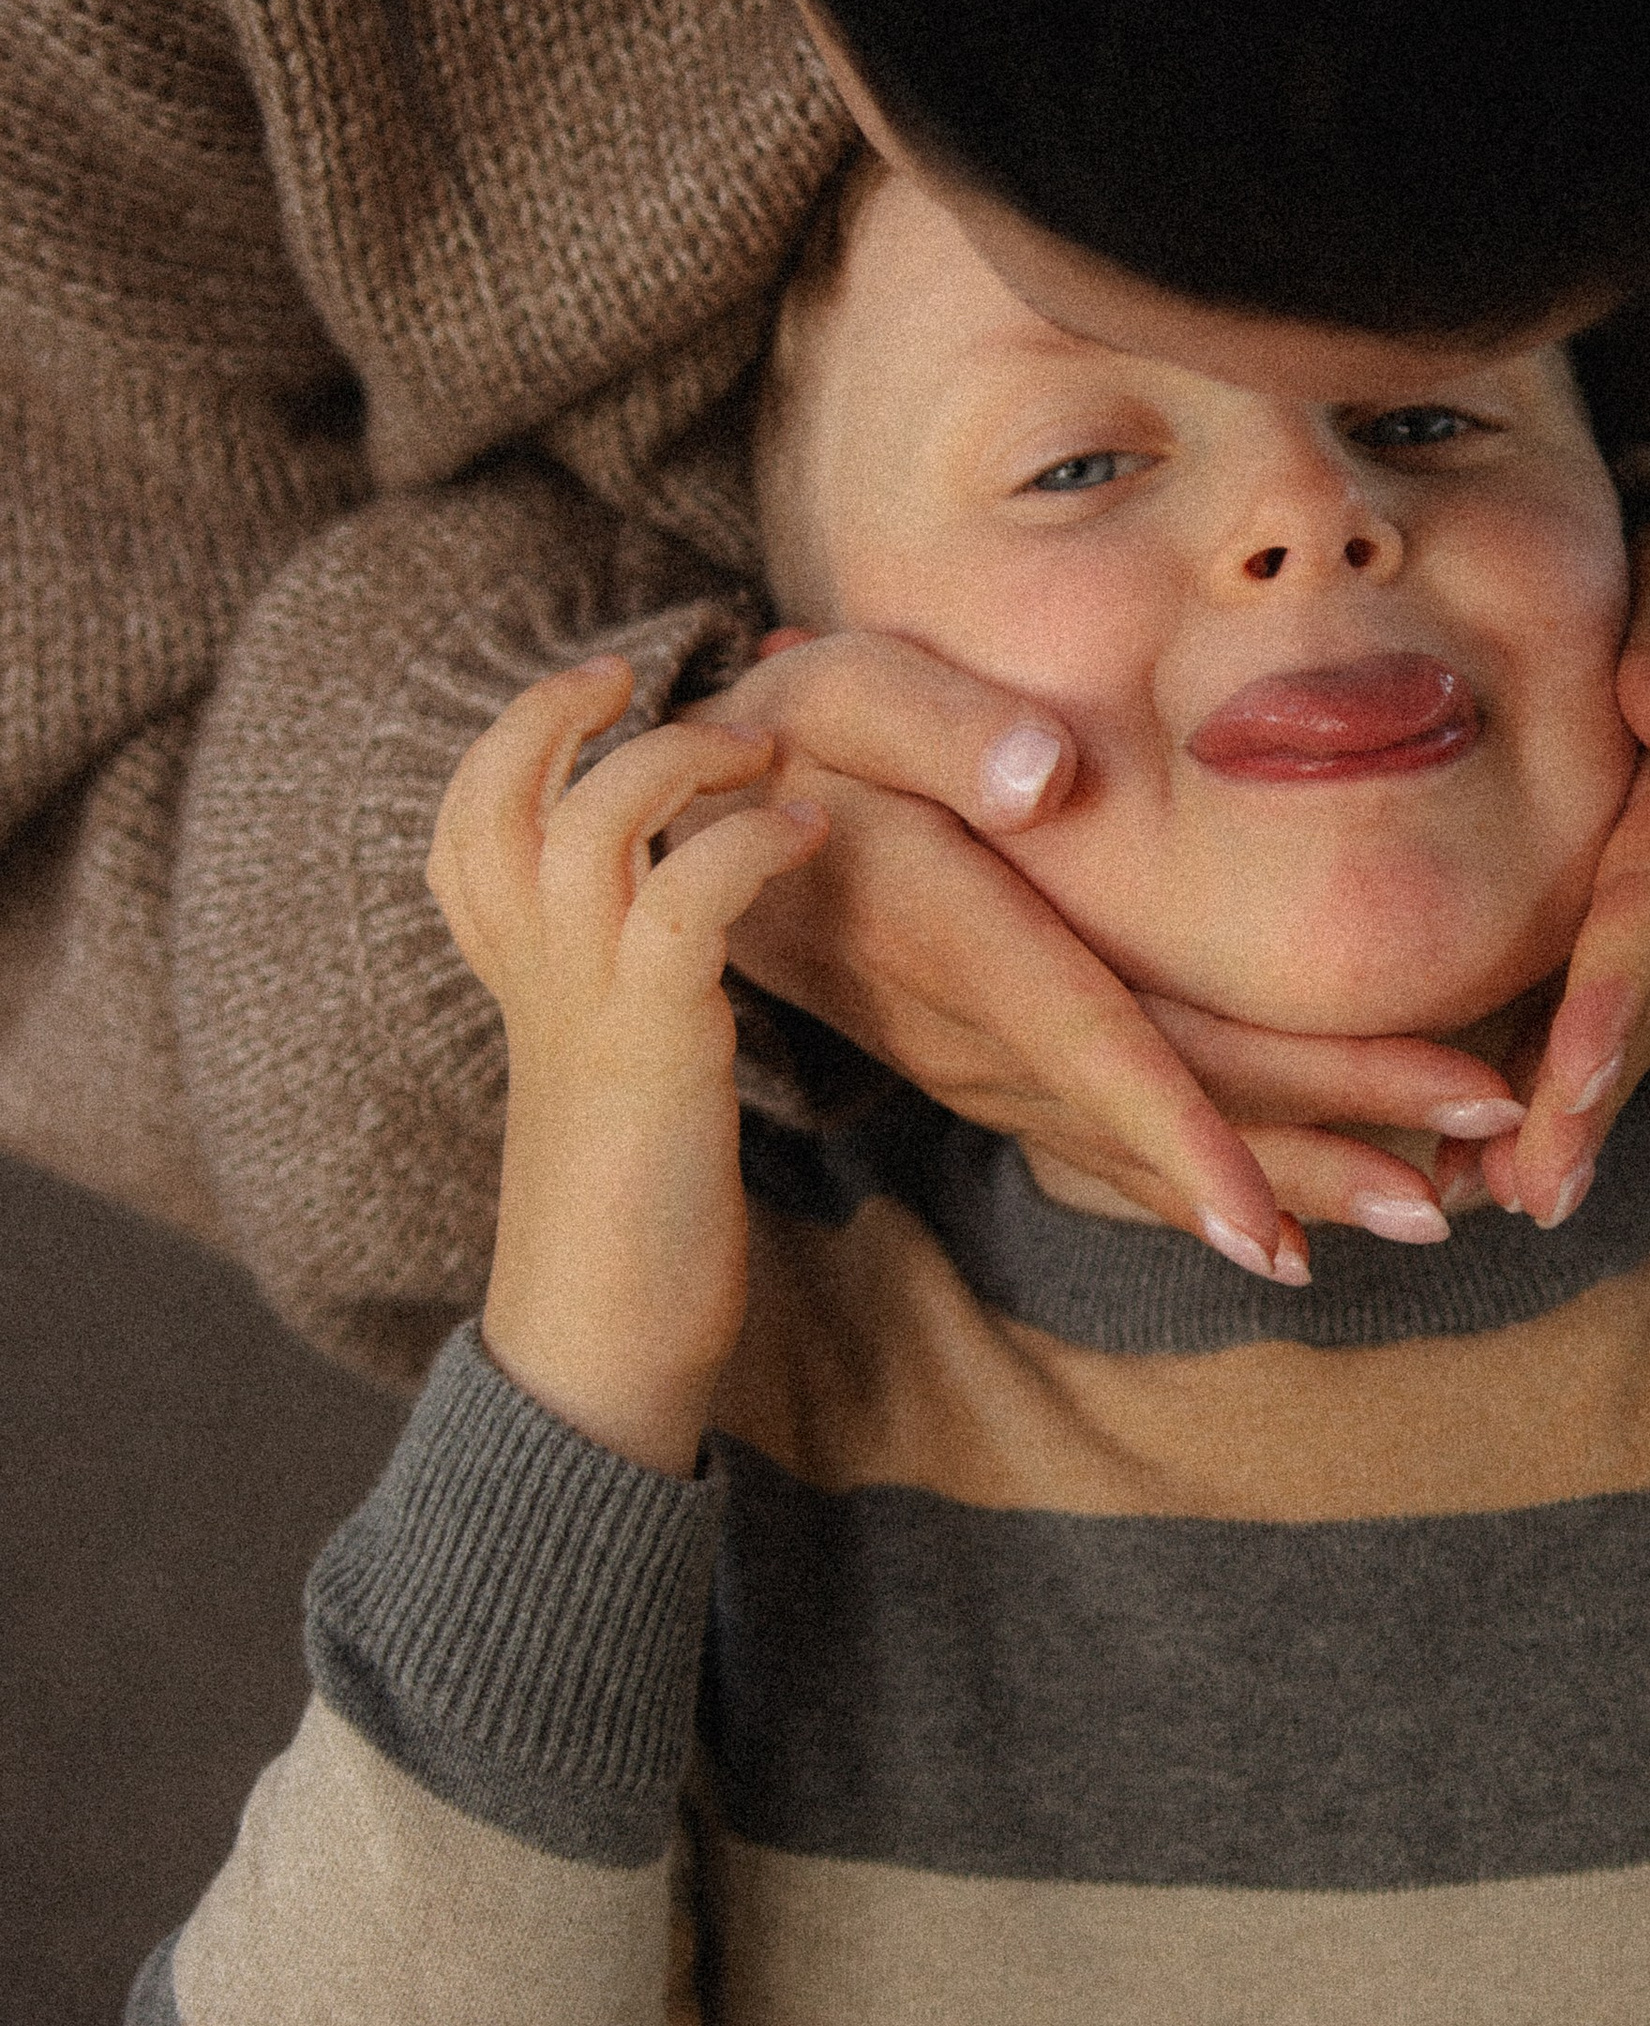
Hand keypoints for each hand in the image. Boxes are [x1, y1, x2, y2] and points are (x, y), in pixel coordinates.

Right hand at [429, 658, 826, 1471]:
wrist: (608, 1351)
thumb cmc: (639, 1216)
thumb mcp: (626, 1068)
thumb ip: (638, 983)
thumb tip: (694, 913)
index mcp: (515, 981)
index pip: (465, 820)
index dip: (522, 737)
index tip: (606, 692)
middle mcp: (529, 978)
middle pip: (494, 792)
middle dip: (562, 710)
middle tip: (653, 674)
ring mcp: (584, 1008)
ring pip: (589, 820)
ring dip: (678, 759)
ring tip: (761, 749)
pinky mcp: (656, 1047)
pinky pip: (685, 900)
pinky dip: (747, 844)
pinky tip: (807, 833)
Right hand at [680, 629, 1525, 1279]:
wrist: (674, 836)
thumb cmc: (780, 739)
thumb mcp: (830, 695)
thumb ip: (930, 723)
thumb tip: (1041, 777)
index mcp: (957, 930)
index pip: (1091, 1041)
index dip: (1181, 1136)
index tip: (1269, 1222)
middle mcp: (978, 1027)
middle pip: (1168, 1109)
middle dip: (1321, 1153)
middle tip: (1473, 1184)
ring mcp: (985, 1066)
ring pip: (1154, 1150)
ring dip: (1296, 1179)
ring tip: (1437, 1208)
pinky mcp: (992, 1074)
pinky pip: (1118, 1151)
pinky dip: (1220, 1182)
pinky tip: (1305, 1211)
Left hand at [1493, 517, 1649, 1224]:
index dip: (1618, 986)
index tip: (1578, 1071)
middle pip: (1635, 1002)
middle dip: (1582, 1104)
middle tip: (1524, 1193)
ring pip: (1606, 1033)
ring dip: (1550, 1126)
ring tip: (1473, 1203)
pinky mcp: (1613, 926)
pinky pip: (1571, 1019)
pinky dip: (1524, 1095)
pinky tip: (1457, 1168)